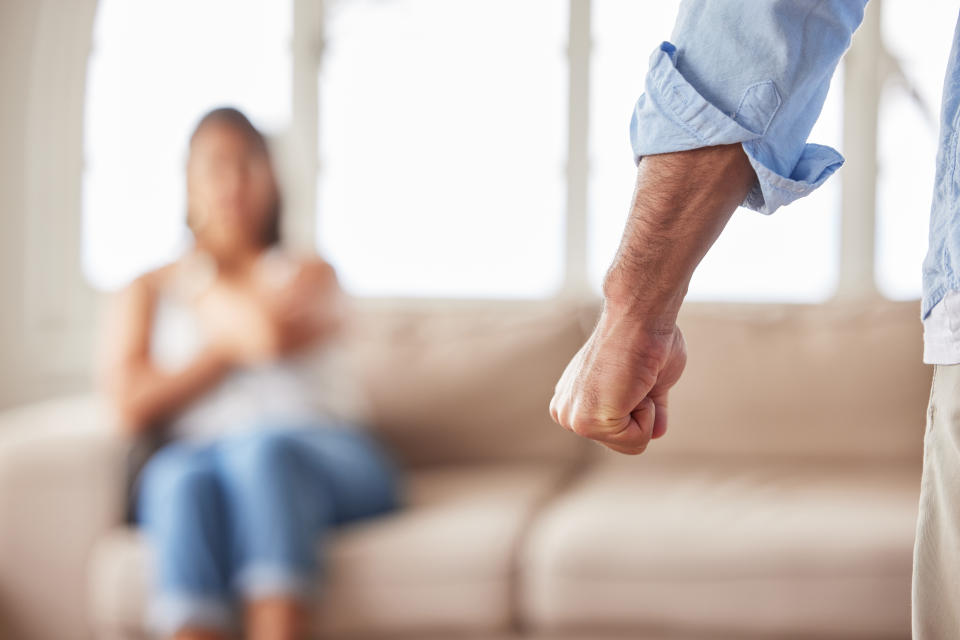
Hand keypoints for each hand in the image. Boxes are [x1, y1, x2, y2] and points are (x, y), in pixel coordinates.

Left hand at [550, 306, 685, 454]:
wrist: (639, 316)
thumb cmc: (648, 338)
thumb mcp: (649, 381)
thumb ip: (648, 409)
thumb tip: (656, 433)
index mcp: (575, 401)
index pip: (620, 433)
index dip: (643, 407)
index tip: (635, 374)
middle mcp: (567, 412)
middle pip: (624, 444)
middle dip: (644, 414)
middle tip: (636, 378)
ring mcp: (573, 419)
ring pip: (631, 444)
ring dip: (646, 412)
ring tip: (634, 380)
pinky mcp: (586, 422)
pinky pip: (636, 440)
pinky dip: (648, 413)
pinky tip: (634, 384)